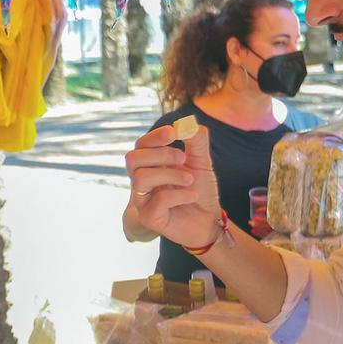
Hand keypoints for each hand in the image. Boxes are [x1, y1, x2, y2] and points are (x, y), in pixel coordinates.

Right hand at [125, 124, 222, 249]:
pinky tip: (191, 196)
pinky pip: (158, 200)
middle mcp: (142, 181)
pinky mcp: (149, 218)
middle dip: (160, 154)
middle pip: (132, 159)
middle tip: (183, 158)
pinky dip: (179, 195)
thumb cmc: (200, 190)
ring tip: (190, 180)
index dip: (154, 137)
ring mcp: (143, 200)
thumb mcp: (201, 161)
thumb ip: (196, 141)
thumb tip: (188, 123)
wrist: (210, 220)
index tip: (173, 133)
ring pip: (142, 178)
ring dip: (170, 174)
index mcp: (151, 165)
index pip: (140, 145)